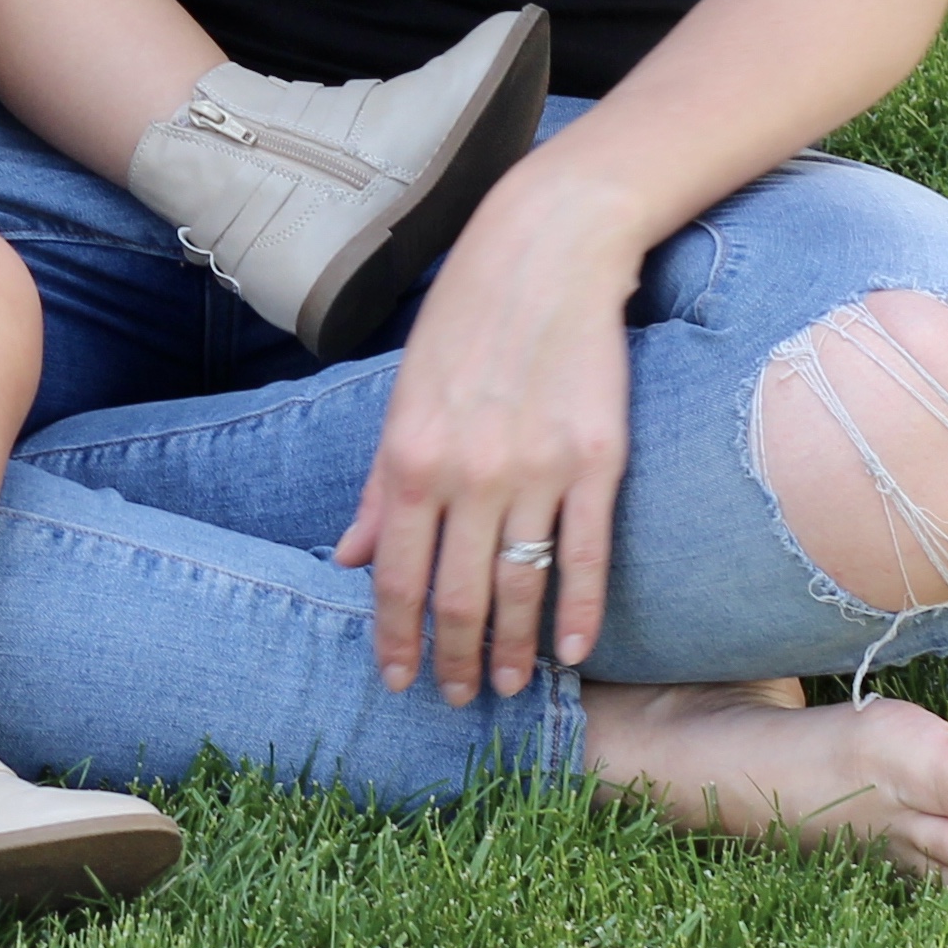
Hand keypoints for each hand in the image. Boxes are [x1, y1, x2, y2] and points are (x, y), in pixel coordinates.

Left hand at [334, 177, 637, 703]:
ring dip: (511, 648)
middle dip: (452, 658)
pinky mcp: (597, 460)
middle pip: (457, 595)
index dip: (395, 638)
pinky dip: (580, 613)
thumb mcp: (404, 395)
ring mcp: (536, 469)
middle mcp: (469, 472)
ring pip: (519, 586)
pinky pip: (586, 555)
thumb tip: (349, 558)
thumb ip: (380, 485)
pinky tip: (573, 652)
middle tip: (454, 697)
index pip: (397, 576)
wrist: (548, 250)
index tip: (398, 680)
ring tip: (507, 684)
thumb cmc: (467, 318)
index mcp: (411, 457)